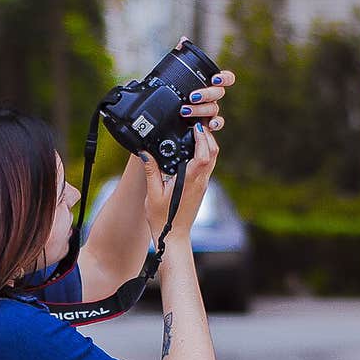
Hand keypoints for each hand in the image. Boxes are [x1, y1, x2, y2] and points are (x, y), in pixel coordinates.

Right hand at [139, 115, 219, 245]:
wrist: (174, 236)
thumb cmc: (163, 219)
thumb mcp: (152, 194)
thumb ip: (151, 171)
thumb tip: (145, 152)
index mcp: (191, 181)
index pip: (204, 154)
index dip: (202, 137)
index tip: (194, 126)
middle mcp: (201, 181)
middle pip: (213, 152)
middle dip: (207, 135)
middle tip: (195, 123)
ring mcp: (203, 184)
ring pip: (213, 158)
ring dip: (207, 143)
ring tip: (195, 131)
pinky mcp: (201, 187)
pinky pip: (208, 165)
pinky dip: (204, 152)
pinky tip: (193, 148)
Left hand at [174, 34, 234, 131]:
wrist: (172, 111)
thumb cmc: (180, 90)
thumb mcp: (179, 73)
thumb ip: (183, 56)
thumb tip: (183, 40)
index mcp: (212, 84)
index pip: (227, 79)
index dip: (224, 78)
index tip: (214, 79)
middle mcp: (214, 97)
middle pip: (218, 94)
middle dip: (206, 94)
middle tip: (192, 96)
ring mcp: (212, 111)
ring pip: (213, 110)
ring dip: (201, 109)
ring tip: (185, 110)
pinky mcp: (207, 123)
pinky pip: (216, 125)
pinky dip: (214, 125)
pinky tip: (208, 125)